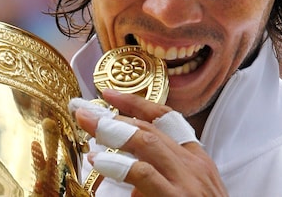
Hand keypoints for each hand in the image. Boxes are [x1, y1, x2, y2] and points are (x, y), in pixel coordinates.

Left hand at [73, 89, 226, 196]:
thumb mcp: (190, 190)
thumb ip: (162, 175)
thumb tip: (126, 171)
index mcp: (197, 160)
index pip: (165, 119)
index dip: (136, 103)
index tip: (109, 94)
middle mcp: (194, 166)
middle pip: (150, 128)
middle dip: (114, 115)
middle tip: (85, 112)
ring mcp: (187, 182)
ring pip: (147, 142)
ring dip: (113, 131)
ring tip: (88, 126)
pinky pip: (144, 174)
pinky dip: (119, 165)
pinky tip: (100, 163)